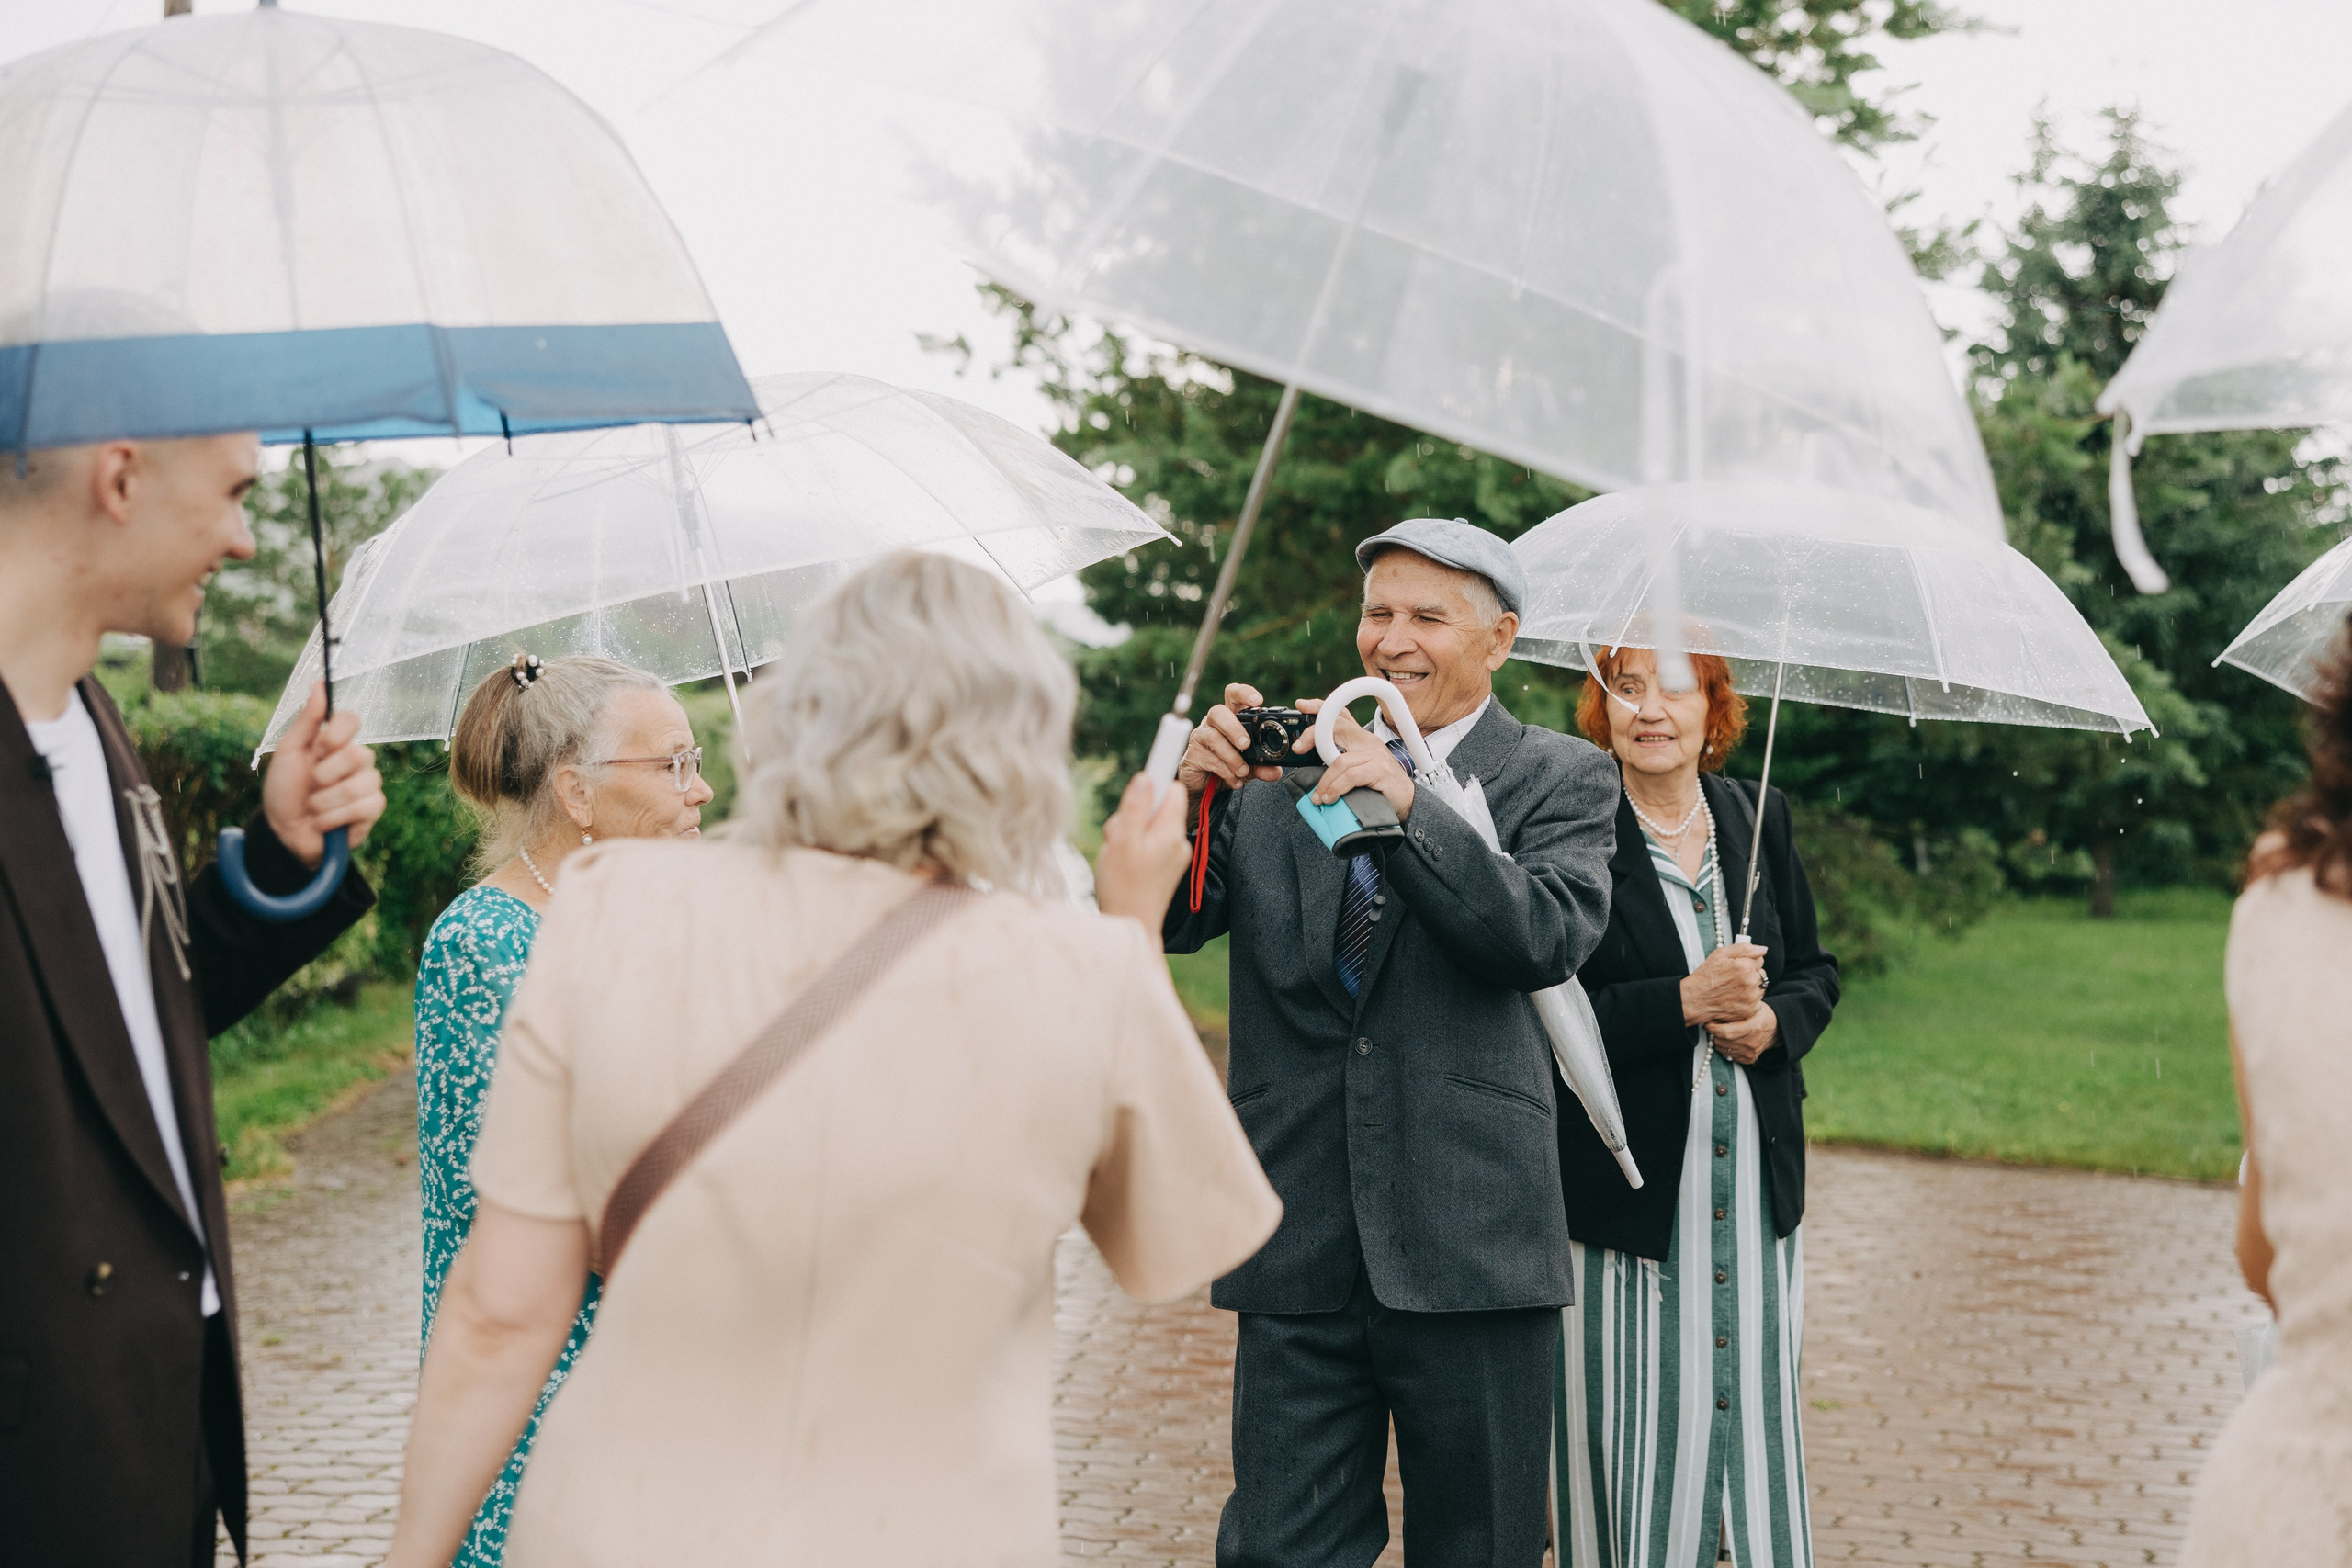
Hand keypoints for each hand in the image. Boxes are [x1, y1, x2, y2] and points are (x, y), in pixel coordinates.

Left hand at [261, 682, 384, 867]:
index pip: (352, 719)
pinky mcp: (372, 811)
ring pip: (360, 784)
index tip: (319, 748)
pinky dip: (336, 817)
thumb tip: (319, 683)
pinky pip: (364, 806)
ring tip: (314, 809)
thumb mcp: (289, 752)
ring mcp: (367, 785)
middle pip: (358, 754)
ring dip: (326, 801)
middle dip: (325, 775)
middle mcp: (356, 761)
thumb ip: (307, 719)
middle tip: (311, 785)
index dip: (337, 734)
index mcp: (335, 743)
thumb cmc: (284, 791)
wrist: (282, 833)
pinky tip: (325, 823)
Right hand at [1095, 768, 1195, 934]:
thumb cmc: (1123, 885)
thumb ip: (1136, 807)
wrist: (1131, 926)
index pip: (1174, 790)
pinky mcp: (1163, 866)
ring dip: (1129, 831)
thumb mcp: (1124, 841)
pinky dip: (1132, 846)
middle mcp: (1177, 842)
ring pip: (1149, 825)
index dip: (1158, 779)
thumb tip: (1147, 777)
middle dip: (1134, 811)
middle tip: (1119, 832)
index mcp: (1171, 833)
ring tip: (1117, 852)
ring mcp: (1171, 855)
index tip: (1148, 768)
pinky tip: (1122, 863)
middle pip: (1158, 806)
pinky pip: (1147, 843)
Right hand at [1177, 682, 1287, 800]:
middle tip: (1246, 744)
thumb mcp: (1250, 765)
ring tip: (1243, 770)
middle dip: (1233, 727)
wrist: (1205, 785)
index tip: (1258, 701)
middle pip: (1218, 711)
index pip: (1233, 695)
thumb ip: (1263, 766)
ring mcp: (1201, 737)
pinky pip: (1208, 758)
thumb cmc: (1227, 765)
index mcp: (1230, 718)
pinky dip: (1225, 771)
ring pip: (1213, 737)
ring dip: (1231, 756)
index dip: (1244, 693)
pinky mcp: (1193, 754)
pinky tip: (1234, 780)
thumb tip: (1275, 771)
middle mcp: (1213, 723)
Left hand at [1297, 698, 1412, 820]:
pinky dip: (1336, 788)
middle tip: (1298, 749)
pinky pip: (1350, 776)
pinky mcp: (1379, 769)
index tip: (1302, 705)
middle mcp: (1368, 742)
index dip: (1320, 707)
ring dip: (1324, 781)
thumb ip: (1338, 766)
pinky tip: (1330, 797)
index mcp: (1361, 740)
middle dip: (1313, 734)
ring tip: (1319, 796)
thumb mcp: (1357, 772)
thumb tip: (1313, 772)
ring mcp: (1375, 754)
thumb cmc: (1380, 788)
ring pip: (1339, 761)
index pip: (1341, 716)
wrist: (1408, 802)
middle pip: (1336, 727)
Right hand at [1680, 941, 1766, 1024]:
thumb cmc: (1706, 977)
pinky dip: (1749, 999)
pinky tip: (1736, 997)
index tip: (1737, 966)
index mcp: (1745, 966)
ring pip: (1761, 987)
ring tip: (1734, 988)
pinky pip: (1758, 1001)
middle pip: (1762, 973)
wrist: (1696, 1000)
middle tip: (1734, 978)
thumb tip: (1763, 949)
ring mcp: (1751, 998)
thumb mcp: (1720, 954)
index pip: (1760, 959)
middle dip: (1751, 973)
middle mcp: (1750, 982)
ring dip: (1752, 987)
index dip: (1747, 961)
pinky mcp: (1751, 1010)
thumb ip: (1743, 948)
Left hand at [1708, 1002, 1778, 1063]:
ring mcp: (1751, 1053)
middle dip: (1713, 1034)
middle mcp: (1752, 1043)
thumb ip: (1733, 1010)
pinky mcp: (1749, 1059)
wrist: (1776, 1029)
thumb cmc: (1761, 1015)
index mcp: (1753, 1028)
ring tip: (1722, 1032)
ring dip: (1718, 1041)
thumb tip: (1713, 1013)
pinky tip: (1730, 1039)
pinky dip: (1725, 1047)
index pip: (1726, 1033)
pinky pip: (1729, 1055)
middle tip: (1713, 1025)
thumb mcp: (1750, 1007)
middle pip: (1722, 1042)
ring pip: (1723, 1049)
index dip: (1713, 1029)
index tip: (1707, 1023)